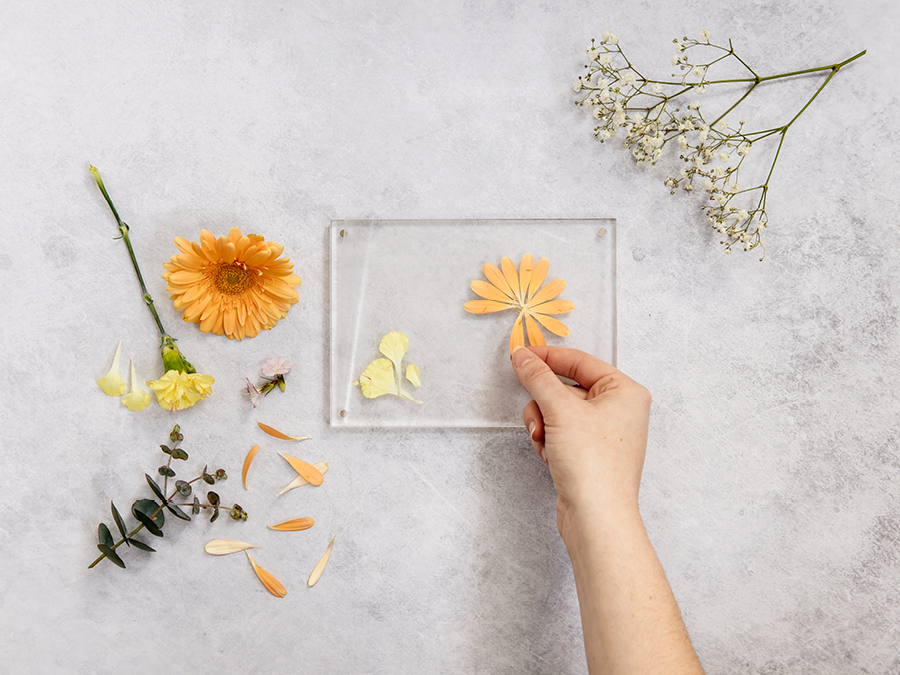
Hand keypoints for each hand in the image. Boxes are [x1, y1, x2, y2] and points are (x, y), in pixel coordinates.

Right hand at [511, 346, 651, 541]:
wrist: (596, 518)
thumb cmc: (593, 465)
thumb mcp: (561, 410)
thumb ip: (538, 378)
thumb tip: (523, 356)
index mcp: (625, 391)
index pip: (579, 361)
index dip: (547, 358)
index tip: (520, 355)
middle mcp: (619, 409)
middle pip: (566, 388)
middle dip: (544, 404)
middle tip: (538, 417)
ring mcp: (604, 433)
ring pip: (558, 411)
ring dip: (543, 425)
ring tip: (545, 442)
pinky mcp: (590, 453)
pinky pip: (560, 433)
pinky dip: (549, 441)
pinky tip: (550, 457)